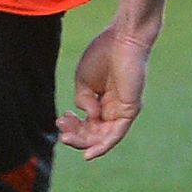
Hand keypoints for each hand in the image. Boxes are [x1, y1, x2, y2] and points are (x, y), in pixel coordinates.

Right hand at [59, 25, 151, 158]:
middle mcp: (114, 108)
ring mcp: (122, 110)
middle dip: (75, 135)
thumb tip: (88, 117)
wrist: (122, 39)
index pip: (88, 123)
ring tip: (67, 138)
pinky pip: (117, 134)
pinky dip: (104, 146)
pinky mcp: (130, 109)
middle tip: (61, 129)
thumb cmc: (103, 54)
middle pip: (94, 133)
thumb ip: (83, 101)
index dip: (72, 126)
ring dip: (84, 142)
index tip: (61, 117)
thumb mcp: (84, 81)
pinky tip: (89, 153)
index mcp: (103, 101)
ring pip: (103, 137)